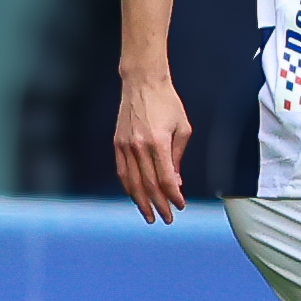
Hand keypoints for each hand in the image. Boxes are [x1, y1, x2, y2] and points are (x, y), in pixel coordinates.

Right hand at [115, 76, 192, 222]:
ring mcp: (125, 146)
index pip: (166, 179)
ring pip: (132, 182)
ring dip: (141, 202)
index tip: (180, 205)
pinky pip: (122, 171)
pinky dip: (128, 187)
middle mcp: (139, 147)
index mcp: (158, 143)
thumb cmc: (166, 102)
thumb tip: (175, 181)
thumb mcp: (182, 128)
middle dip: (159, 205)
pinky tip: (135, 197)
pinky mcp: (117, 143)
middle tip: (166, 218)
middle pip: (149, 185)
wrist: (142, 82)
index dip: (173, 196)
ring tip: (149, 215)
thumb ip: (178, 157)